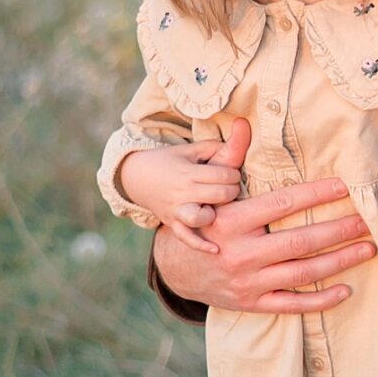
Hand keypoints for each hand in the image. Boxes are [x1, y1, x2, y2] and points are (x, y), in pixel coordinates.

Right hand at [119, 120, 250, 252]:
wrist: (135, 178)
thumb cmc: (169, 161)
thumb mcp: (189, 149)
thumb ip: (216, 145)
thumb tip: (242, 127)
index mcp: (188, 171)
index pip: (224, 175)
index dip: (234, 174)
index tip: (231, 174)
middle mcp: (182, 192)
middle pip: (220, 195)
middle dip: (231, 191)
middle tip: (228, 189)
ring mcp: (176, 210)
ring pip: (202, 217)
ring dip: (215, 215)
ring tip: (215, 209)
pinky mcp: (173, 224)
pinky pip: (187, 238)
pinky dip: (201, 245)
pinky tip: (216, 250)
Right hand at [150, 138, 377, 314]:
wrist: (174, 267)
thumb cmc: (203, 220)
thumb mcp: (210, 189)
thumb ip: (230, 157)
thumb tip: (243, 123)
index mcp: (232, 221)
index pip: (283, 204)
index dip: (317, 194)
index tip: (346, 186)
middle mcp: (241, 253)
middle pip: (300, 242)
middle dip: (339, 231)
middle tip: (368, 221)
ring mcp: (248, 282)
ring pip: (302, 274)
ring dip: (339, 262)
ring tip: (367, 249)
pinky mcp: (252, 303)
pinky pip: (292, 305)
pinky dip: (320, 301)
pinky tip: (346, 290)